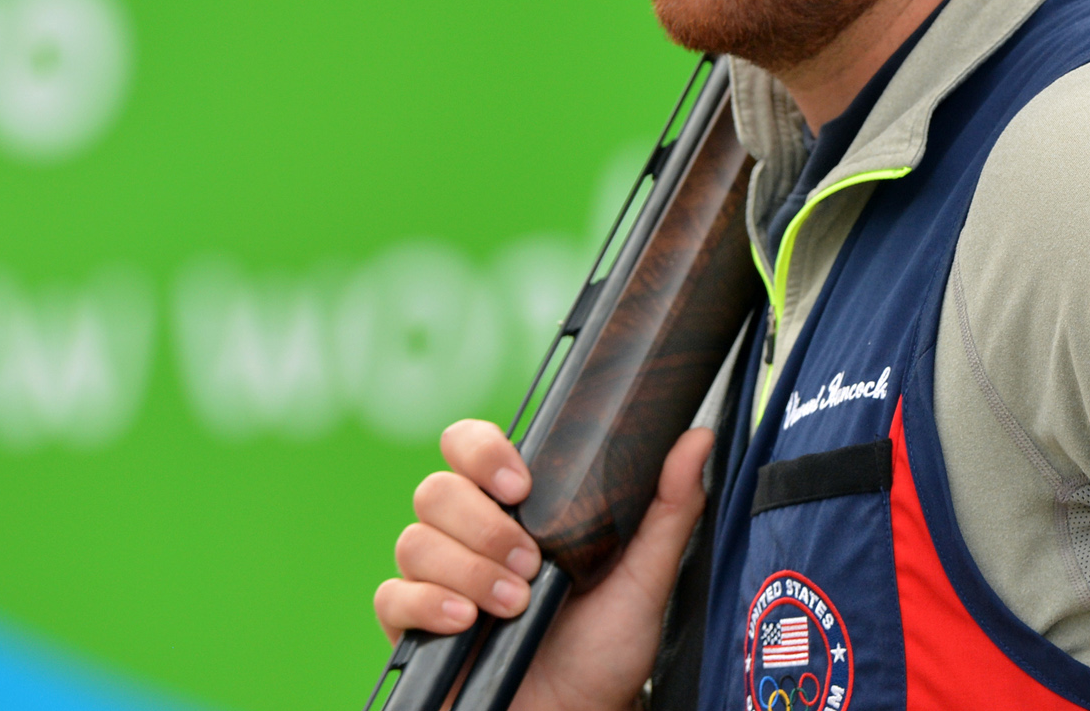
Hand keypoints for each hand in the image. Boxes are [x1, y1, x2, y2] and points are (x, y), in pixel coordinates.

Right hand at [374, 419, 715, 710]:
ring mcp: (437, 581)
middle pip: (436, 489)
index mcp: (516, 510)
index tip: (522, 484)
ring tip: (515, 605)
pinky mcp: (412, 628)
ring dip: (469, 570)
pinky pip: (392, 595)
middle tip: (531, 565)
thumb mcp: (645, 578)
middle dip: (485, 526)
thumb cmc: (607, 651)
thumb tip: (697, 437)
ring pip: (414, 540)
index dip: (482, 450)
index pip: (470, 446)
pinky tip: (467, 622)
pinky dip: (428, 603)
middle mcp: (469, 536)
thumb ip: (669, 507)